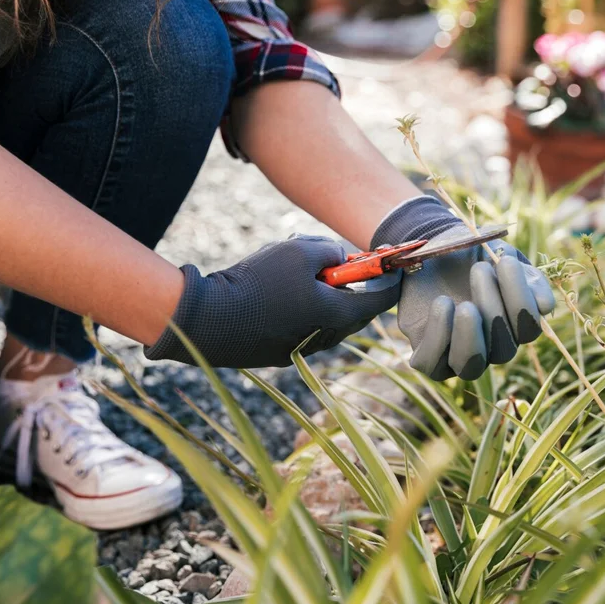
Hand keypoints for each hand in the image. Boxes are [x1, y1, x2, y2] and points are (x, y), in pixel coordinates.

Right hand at [145, 235, 399, 367]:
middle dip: (353, 286)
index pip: (380, 301)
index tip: (396, 267)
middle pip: (353, 311)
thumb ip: (329, 250)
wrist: (208, 320)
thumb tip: (339, 257)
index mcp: (337, 315)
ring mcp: (302, 349)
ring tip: (299, 271)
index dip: (391, 281)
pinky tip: (279, 290)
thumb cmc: (257, 282)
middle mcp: (325, 338)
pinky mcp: (280, 353)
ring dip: (325, 296)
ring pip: (328, 319)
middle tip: (345, 264)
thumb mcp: (299, 250)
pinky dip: (304, 308)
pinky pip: (304, 327)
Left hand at [371, 197, 555, 379]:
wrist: (430, 251)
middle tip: (479, 269)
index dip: (522, 300)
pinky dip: (439, 337)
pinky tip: (442, 303)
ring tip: (464, 304)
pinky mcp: (429, 356)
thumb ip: (527, 276)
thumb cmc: (471, 255)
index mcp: (513, 324)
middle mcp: (490, 346)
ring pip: (471, 367)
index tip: (506, 262)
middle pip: (503, 350)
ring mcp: (459, 355)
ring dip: (470, 336)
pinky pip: (434, 366)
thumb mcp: (502, 256)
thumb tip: (544, 305)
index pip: (528, 329)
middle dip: (494, 310)